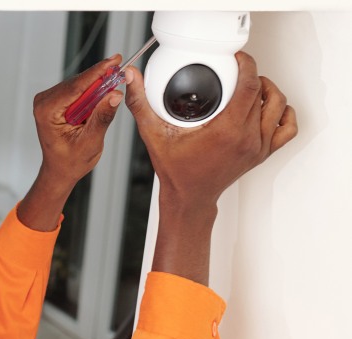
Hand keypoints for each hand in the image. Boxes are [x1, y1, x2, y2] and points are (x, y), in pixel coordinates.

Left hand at [19, 56, 124, 229]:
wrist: (60, 170)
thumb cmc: (69, 162)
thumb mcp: (90, 142)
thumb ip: (102, 117)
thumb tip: (114, 95)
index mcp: (47, 112)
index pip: (76, 86)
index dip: (98, 72)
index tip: (114, 61)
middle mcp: (44, 103)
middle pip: (78, 82)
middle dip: (100, 77)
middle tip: (120, 68)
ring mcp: (48, 101)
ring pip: (79, 84)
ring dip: (97, 85)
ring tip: (114, 82)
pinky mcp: (55, 101)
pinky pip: (77, 90)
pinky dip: (91, 91)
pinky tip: (102, 92)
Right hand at [125, 51, 297, 285]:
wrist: (189, 198)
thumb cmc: (176, 172)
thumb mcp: (153, 135)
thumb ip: (140, 104)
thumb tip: (132, 79)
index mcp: (226, 131)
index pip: (249, 86)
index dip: (246, 65)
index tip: (236, 58)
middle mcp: (246, 138)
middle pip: (264, 92)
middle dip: (253, 74)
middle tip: (237, 70)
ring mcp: (258, 147)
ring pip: (279, 106)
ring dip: (269, 90)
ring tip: (253, 85)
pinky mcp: (263, 153)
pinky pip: (287, 128)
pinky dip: (283, 114)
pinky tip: (269, 108)